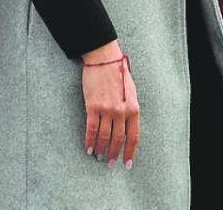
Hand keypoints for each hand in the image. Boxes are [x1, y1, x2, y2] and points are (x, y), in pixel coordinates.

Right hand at [81, 40, 139, 169]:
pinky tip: (89, 148)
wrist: (104, 58)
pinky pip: (91, 128)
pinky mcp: (93, 106)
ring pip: (104, 136)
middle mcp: (121, 111)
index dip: (130, 152)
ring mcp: (107, 109)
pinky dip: (89, 140)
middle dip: (115, 153)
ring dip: (101, 149)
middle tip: (111, 163)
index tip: (127, 163)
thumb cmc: (118, 73)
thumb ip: (130, 109)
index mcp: (133, 108)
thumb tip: (128, 126)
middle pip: (118, 139)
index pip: (133, 136)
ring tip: (99, 156)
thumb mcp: (131, 92)